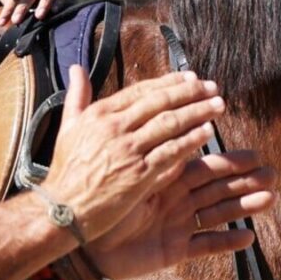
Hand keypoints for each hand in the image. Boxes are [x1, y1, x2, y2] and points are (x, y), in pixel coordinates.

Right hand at [41, 65, 228, 242]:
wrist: (63, 211)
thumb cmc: (66, 171)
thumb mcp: (67, 128)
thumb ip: (77, 97)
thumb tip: (76, 68)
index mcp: (99, 114)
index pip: (141, 91)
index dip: (169, 82)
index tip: (190, 77)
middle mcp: (114, 128)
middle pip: (161, 102)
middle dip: (190, 92)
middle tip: (212, 87)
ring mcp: (128, 151)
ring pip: (170, 123)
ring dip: (198, 112)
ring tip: (218, 105)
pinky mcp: (139, 174)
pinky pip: (171, 152)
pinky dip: (191, 140)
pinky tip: (207, 132)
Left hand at [83, 149, 272, 279]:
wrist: (80, 241)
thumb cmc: (97, 202)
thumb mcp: (125, 174)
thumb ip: (148, 155)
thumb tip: (165, 125)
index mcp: (165, 178)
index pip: (204, 166)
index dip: (229, 161)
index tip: (255, 153)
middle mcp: (176, 200)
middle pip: (218, 188)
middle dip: (245, 181)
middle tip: (272, 173)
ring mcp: (178, 225)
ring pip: (218, 213)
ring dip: (244, 207)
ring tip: (270, 199)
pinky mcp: (174, 251)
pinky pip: (205, 246)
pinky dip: (226, 242)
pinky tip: (249, 237)